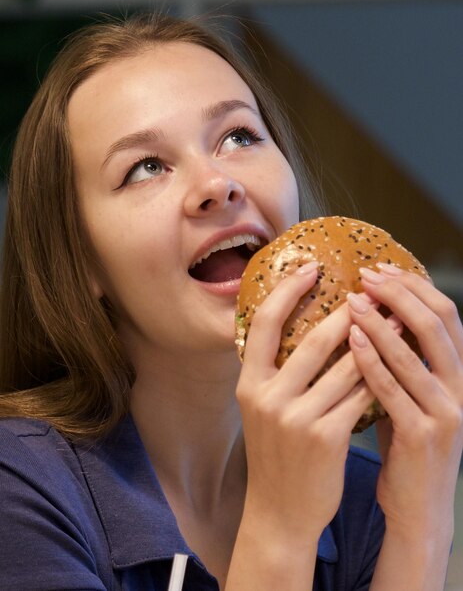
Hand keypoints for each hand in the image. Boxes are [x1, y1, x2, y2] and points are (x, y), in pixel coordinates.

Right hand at [236, 261, 375, 545]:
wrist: (279, 512)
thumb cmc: (275, 454)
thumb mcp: (262, 409)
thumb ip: (276, 371)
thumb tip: (303, 324)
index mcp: (248, 385)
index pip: (264, 324)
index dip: (287, 292)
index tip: (310, 268)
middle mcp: (268, 398)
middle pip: (312, 340)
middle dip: (347, 312)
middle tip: (369, 290)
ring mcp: (297, 419)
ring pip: (345, 367)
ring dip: (375, 340)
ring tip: (394, 320)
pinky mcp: (327, 438)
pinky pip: (361, 396)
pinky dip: (378, 375)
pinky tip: (394, 362)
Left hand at [347, 264, 462, 542]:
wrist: (419, 507)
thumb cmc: (407, 443)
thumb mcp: (411, 394)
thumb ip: (401, 360)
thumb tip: (370, 315)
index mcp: (460, 373)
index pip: (446, 315)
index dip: (415, 287)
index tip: (381, 268)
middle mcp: (462, 388)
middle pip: (438, 324)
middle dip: (401, 294)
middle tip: (366, 275)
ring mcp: (447, 413)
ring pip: (415, 353)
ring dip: (381, 322)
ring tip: (353, 300)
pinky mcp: (424, 436)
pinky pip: (393, 389)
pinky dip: (372, 360)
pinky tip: (350, 340)